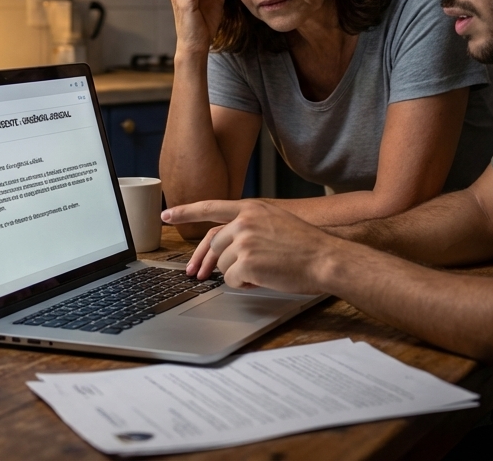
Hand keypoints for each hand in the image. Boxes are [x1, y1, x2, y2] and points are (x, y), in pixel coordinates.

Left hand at [162, 199, 339, 294]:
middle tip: (195, 275)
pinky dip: (243, 284)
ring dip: (235, 274)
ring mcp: (244, 241)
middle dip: (204, 262)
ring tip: (260, 272)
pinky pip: (230, 280)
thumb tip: (223, 246)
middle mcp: (244, 221)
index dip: (185, 211)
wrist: (326, 258)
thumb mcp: (275, 222)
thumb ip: (249, 226)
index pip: (210, 208)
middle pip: (213, 244)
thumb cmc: (305, 246)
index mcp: (251, 208)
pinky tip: (262, 279)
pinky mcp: (246, 262)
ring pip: (221, 264)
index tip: (166, 214)